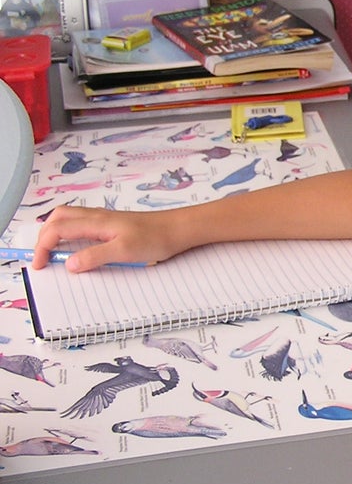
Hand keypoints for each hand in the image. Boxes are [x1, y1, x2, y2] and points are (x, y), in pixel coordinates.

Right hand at [32, 206, 181, 271]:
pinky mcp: (113, 225)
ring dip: (56, 233)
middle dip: (44, 236)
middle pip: (58, 218)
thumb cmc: (156, 237)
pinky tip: (78, 247)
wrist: (179, 229)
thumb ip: (95, 256)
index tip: (40, 265)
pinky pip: (83, 225)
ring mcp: (104, 220)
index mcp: (95, 222)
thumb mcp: (124, 251)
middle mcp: (96, 217)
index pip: (56, 229)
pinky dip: (71, 234)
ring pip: (69, 219)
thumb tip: (70, 264)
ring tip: (55, 253)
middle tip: (43, 257)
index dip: (42, 247)